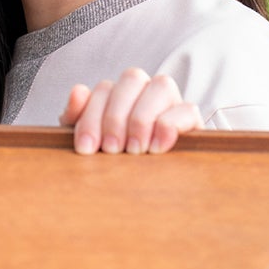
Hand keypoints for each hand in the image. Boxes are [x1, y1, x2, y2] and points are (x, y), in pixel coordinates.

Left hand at [60, 67, 200, 154]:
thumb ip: (76, 117)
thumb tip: (78, 91)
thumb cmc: (113, 159)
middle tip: (112, 149)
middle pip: (132, 78)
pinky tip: (156, 149)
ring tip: (134, 150)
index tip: (87, 148)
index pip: (105, 88)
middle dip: (116, 116)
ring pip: (161, 85)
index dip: (92, 117)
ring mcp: (171, 102)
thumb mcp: (89, 142)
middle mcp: (145, 90)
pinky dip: (169, 126)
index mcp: (118, 92)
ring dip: (142, 118)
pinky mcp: (192, 121)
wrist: (143, 190)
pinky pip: (187, 109)